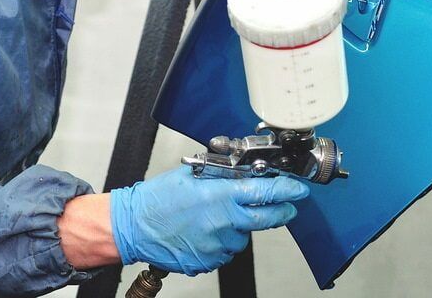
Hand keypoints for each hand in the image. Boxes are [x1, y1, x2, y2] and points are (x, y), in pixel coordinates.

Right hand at [109, 166, 308, 275]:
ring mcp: (217, 245)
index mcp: (219, 196)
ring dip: (239, 226)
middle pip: (267, 219)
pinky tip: (204, 230)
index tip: (298, 189)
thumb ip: (218, 173)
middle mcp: (222, 222)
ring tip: (215, 216)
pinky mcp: (209, 261)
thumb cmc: (156, 199)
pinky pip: (226, 250)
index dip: (286, 190)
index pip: (264, 191)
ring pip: (243, 235)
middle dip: (281, 212)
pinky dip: (221, 240)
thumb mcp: (189, 174)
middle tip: (286, 207)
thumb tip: (241, 170)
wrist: (133, 227)